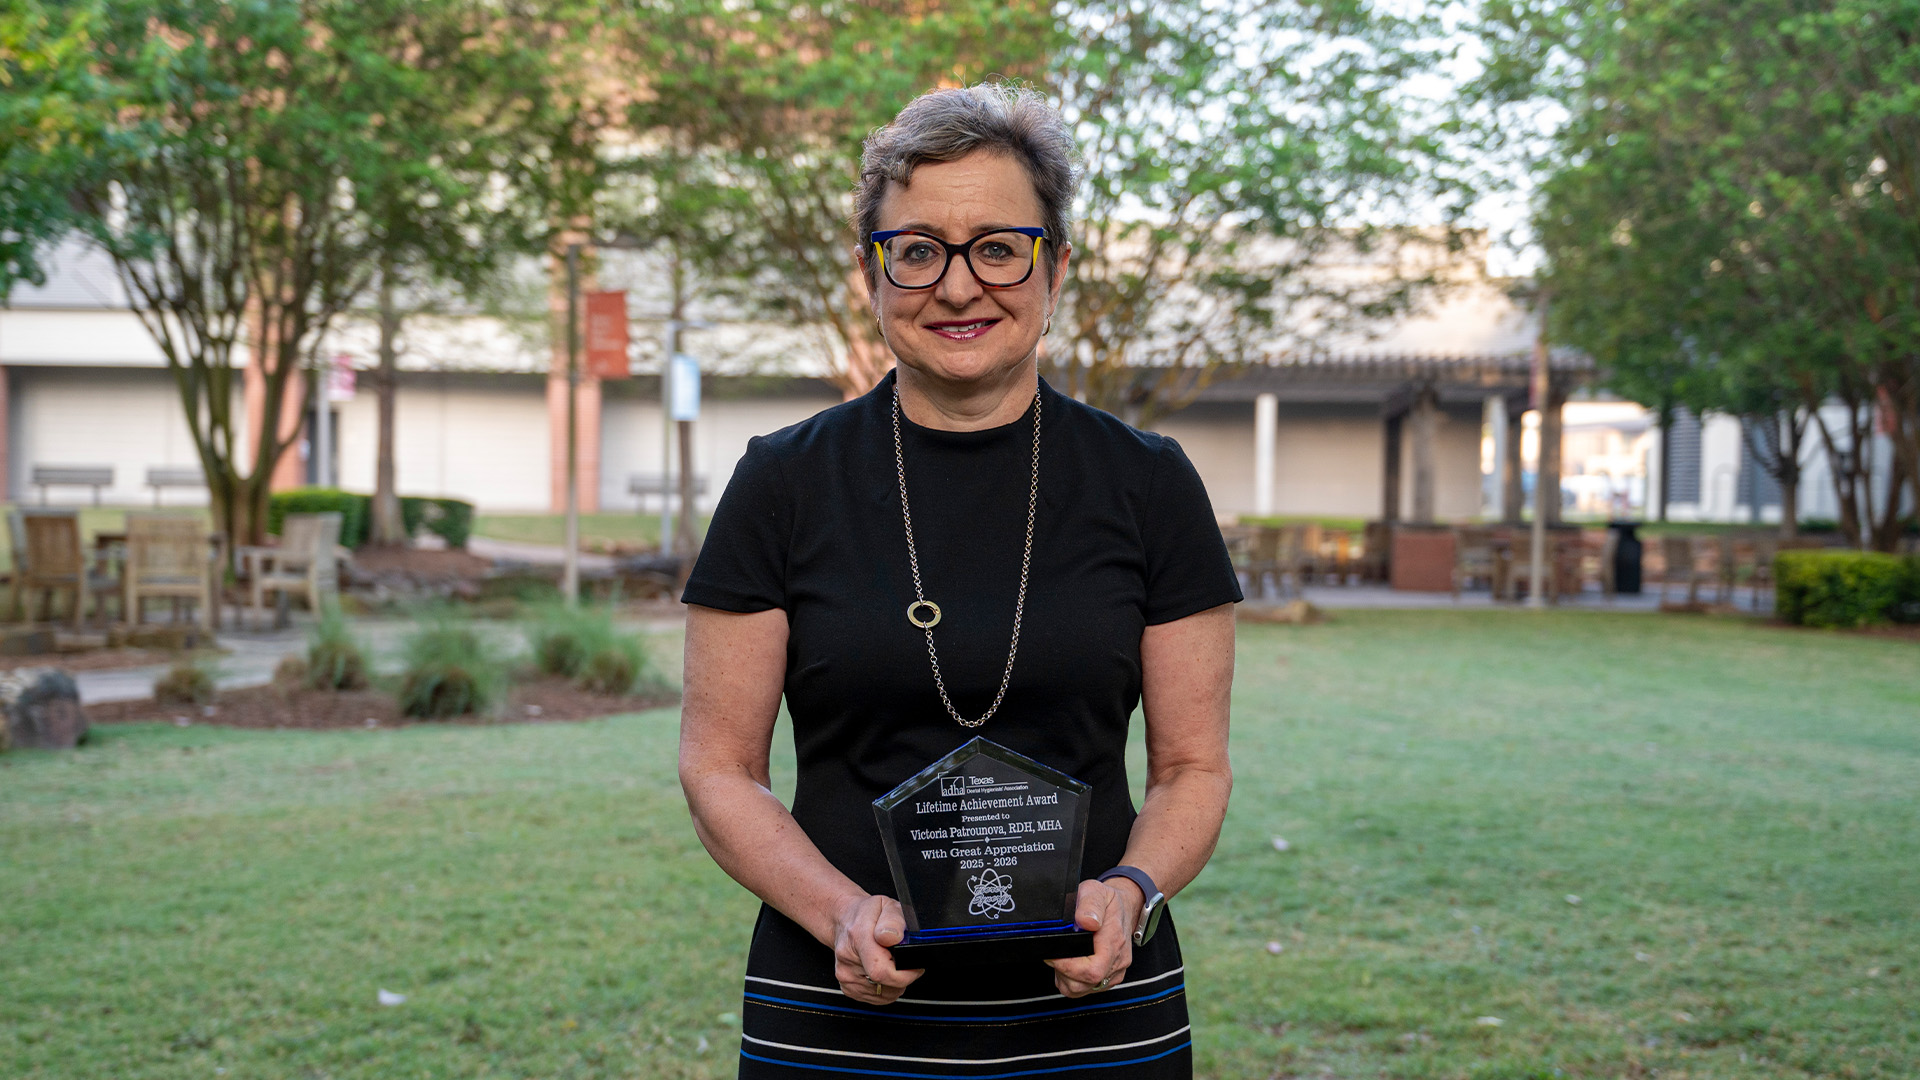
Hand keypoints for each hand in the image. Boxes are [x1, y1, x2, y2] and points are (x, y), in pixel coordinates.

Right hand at [830, 893, 924, 1004]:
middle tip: (903, 959)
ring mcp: (846, 976)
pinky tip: (883, 971)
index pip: (881, 971)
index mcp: (858, 937)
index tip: (914, 965)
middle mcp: (848, 960)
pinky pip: (877, 998)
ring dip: (894, 983)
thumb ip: (894, 921)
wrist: (844, 921)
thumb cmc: (867, 914)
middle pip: (885, 985)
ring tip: (891, 963)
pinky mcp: (848, 988)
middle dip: (902, 976)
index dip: (905, 973)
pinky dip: (885, 988)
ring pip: (884, 995)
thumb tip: (893, 937)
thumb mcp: (886, 905)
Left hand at [1045, 877, 1140, 997]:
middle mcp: (1117, 960)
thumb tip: (1086, 921)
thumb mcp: (1096, 891)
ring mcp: (1115, 971)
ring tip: (1061, 959)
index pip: (1091, 969)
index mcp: (1113, 940)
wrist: (1126, 907)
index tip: (1053, 954)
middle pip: (1084, 983)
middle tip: (1053, 954)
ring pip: (1082, 990)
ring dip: (1066, 978)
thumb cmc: (1109, 901)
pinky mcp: (1111, 978)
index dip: (1067, 966)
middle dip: (1062, 972)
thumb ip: (1089, 905)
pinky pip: (1087, 989)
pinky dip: (1073, 982)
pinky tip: (1070, 966)